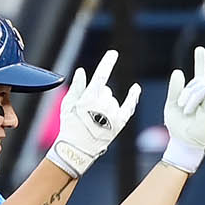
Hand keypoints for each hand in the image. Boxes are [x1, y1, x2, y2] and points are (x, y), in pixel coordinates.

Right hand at [47, 49, 139, 177]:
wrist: (77, 150)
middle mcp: (103, 105)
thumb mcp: (68, 105)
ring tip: (96, 119)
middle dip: (99, 96)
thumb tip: (82, 71)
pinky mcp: (119, 124)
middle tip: (89, 111)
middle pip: (106, 91)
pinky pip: (129, 107)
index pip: (101, 76)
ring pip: (113, 100)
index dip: (107, 63)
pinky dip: (133, 97)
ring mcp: (112, 115)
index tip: (114, 53)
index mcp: (89, 99)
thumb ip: (77, 87)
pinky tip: (136, 88)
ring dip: (107, 105)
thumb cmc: (70, 127)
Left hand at [162, 46, 204, 173]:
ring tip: (186, 112)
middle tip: (181, 105)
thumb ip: (174, 89)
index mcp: (196, 94)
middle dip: (186, 92)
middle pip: (197, 82)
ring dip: (190, 100)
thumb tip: (178, 71)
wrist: (183, 142)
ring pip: (201, 89)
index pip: (200, 74)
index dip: (200, 61)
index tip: (199, 49)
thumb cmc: (178, 126)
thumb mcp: (171, 104)